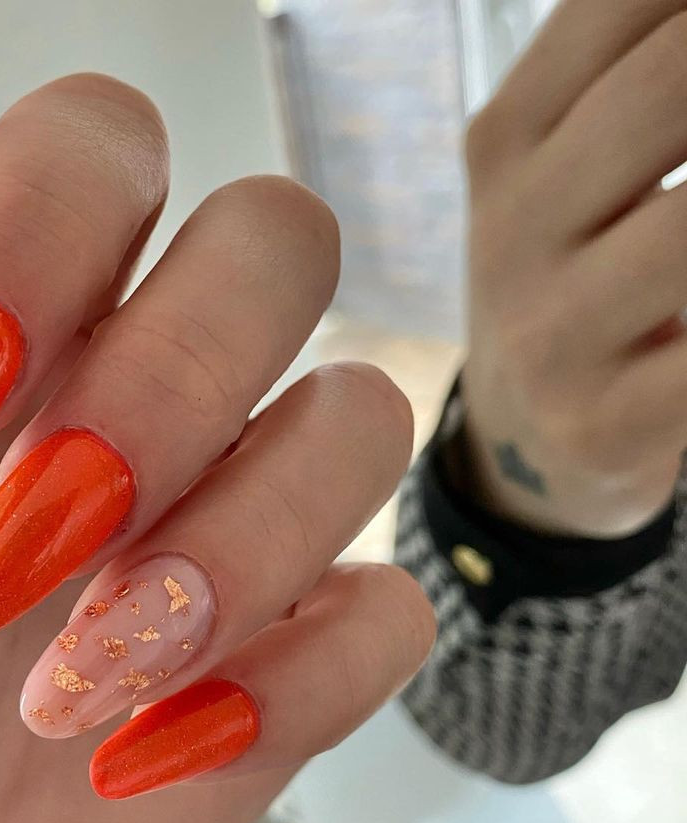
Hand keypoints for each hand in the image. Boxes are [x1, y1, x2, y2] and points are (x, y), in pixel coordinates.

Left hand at [0, 76, 431, 822]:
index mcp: (42, 313)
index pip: (101, 146)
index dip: (30, 239)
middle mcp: (179, 382)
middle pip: (276, 244)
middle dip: (150, 395)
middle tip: (17, 544)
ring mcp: (266, 503)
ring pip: (357, 420)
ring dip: (222, 557)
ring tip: (72, 681)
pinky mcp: (320, 632)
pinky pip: (386, 614)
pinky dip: (281, 688)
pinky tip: (149, 749)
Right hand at [460, 1, 686, 536]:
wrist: (528, 430)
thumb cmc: (576, 274)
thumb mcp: (568, 161)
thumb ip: (639, 67)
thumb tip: (685, 25)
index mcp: (504, 142)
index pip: (627, 7)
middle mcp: (509, 233)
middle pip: (672, 86)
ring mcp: (548, 337)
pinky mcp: (600, 424)